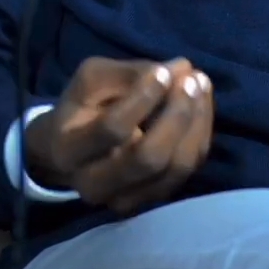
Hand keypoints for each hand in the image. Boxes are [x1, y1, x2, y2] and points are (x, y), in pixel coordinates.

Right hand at [24, 56, 212, 216]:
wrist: (70, 151)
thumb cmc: (82, 107)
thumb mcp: (92, 79)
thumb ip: (131, 73)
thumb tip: (180, 69)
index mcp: (68, 151)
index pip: (113, 129)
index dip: (144, 97)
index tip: (163, 71)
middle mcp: (94, 185)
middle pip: (150, 158)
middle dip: (177, 115)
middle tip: (190, 80)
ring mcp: (126, 199)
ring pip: (176, 166)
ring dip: (196, 122)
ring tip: (200, 84)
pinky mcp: (152, 198)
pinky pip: (188, 169)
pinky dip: (200, 133)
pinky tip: (200, 102)